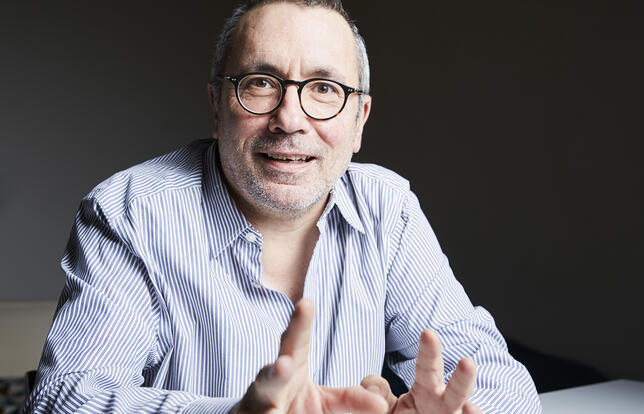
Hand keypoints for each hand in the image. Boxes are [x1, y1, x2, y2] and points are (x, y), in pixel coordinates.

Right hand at [232, 299, 387, 413]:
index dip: (300, 324)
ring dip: (266, 400)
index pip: (297, 342)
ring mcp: (258, 403)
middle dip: (277, 368)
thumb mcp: (327, 403)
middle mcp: (270, 382)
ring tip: (273, 403)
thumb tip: (382, 403)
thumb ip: (352, 399)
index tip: (306, 302)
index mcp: (291, 366)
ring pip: (260, 398)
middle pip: (273, 372)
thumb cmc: (295, 408)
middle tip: (285, 364)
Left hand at [361, 330, 480, 413]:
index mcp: (427, 389)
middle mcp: (444, 405)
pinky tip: (470, 412)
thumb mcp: (385, 401)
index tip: (428, 333)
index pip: (427, 368)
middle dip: (462, 378)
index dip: (428, 351)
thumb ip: (377, 390)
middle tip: (467, 362)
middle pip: (456, 391)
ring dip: (471, 411)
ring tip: (471, 406)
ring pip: (463, 413)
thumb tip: (372, 387)